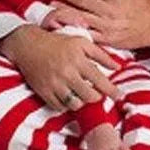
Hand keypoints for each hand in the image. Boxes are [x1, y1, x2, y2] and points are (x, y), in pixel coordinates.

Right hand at [0, 24, 119, 109]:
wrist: (29, 45)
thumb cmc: (59, 42)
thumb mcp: (82, 43)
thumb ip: (101, 55)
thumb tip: (118, 67)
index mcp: (78, 60)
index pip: (100, 80)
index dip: (112, 90)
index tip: (120, 96)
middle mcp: (67, 73)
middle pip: (89, 96)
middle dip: (97, 97)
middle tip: (97, 93)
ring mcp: (54, 84)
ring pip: (75, 104)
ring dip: (82, 101)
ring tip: (83, 94)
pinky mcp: (43, 92)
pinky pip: (59, 107)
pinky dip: (67, 105)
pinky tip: (70, 96)